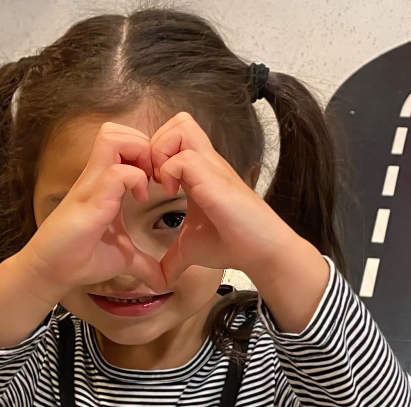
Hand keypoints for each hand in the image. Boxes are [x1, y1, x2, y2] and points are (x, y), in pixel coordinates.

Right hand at [20, 123, 166, 297]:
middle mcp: (96, 177)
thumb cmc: (80, 259)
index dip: (148, 154)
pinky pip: (117, 172)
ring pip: (113, 138)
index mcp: (104, 184)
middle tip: (156, 175)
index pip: (124, 143)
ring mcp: (91, 185)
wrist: (52, 273)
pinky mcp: (89, 199)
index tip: (160, 182)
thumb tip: (161, 280)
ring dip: (138, 154)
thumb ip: (143, 263)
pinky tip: (140, 199)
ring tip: (148, 181)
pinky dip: (135, 179)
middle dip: (144, 145)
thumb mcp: (122, 258)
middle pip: (117, 131)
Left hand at [150, 112, 293, 286]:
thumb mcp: (191, 248)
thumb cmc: (232, 244)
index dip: (154, 153)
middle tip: (151, 177)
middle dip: (155, 145)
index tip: (148, 184)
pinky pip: (183, 158)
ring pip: (180, 128)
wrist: (262, 252)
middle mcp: (206, 163)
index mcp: (199, 172)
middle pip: (178, 122)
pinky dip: (169, 172)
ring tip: (160, 183)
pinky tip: (170, 194)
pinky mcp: (215, 180)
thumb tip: (159, 280)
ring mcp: (212, 168)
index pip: (174, 136)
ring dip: (161, 153)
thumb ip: (172, 258)